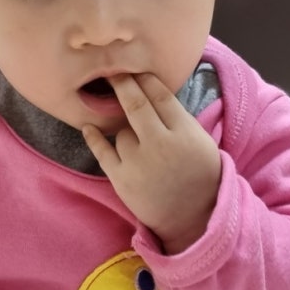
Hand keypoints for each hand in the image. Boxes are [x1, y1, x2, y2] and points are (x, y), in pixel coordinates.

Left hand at [82, 74, 220, 254]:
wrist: (193, 218)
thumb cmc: (199, 175)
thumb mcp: (200, 141)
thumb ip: (179, 118)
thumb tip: (152, 91)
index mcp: (184, 132)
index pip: (160, 96)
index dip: (145, 79)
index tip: (136, 71)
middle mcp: (160, 144)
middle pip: (135, 104)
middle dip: (122, 83)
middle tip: (113, 72)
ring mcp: (138, 162)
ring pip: (121, 132)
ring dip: (125, 131)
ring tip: (139, 145)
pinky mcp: (121, 179)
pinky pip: (102, 151)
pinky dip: (93, 137)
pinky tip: (88, 126)